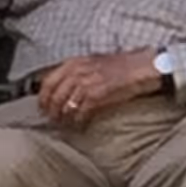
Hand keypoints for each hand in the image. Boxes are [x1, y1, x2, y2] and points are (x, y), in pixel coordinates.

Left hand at [37, 50, 161, 128]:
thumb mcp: (94, 63)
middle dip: (51, 110)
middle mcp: (79, 71)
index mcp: (75, 62)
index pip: (48, 80)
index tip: (42, 107)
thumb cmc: (122, 66)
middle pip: (54, 94)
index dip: (43, 97)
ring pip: (65, 104)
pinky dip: (78, 119)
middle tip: (51, 120)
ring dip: (63, 116)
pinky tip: (79, 124)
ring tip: (64, 124)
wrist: (144, 67)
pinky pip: (81, 110)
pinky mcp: (98, 93)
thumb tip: (64, 87)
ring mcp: (88, 82)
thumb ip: (77, 71)